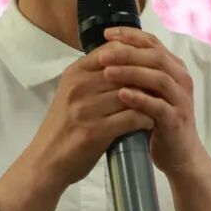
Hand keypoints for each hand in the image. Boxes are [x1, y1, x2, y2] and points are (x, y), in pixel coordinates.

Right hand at [23, 44, 155, 190]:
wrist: (46, 161)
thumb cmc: (64, 127)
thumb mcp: (73, 93)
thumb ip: (95, 77)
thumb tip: (128, 61)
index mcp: (75, 73)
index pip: (112, 50)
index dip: (136, 55)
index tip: (152, 64)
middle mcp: (79, 86)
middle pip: (125, 70)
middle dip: (147, 78)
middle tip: (164, 84)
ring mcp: (85, 109)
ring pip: (131, 93)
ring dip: (150, 99)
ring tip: (161, 103)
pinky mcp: (93, 131)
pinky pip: (130, 118)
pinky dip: (145, 119)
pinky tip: (151, 122)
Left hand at [100, 26, 204, 177]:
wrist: (180, 155)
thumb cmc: (158, 121)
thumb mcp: (149, 92)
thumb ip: (137, 73)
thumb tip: (106, 52)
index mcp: (174, 68)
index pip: (153, 43)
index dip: (130, 36)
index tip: (107, 34)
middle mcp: (181, 79)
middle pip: (155, 56)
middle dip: (127, 52)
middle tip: (103, 55)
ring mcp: (180, 99)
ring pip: (157, 78)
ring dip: (131, 72)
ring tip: (107, 72)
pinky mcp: (176, 119)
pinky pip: (158, 105)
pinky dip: (139, 98)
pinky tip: (121, 95)